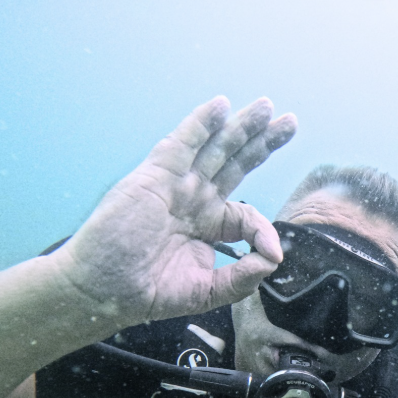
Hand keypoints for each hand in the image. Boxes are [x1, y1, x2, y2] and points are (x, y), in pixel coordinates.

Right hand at [52, 96, 296, 327]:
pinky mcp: (155, 176)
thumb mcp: (209, 291)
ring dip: (240, 126)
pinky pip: (182, 144)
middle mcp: (195, 199)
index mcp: (209, 225)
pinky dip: (200, 123)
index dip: (264, 231)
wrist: (106, 290)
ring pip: (215, 148)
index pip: (247, 214)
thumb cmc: (150, 292)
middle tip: (290, 121)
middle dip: (263, 141)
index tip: (271, 252)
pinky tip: (220, 106)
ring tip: (266, 106)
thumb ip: (244, 277)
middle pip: (236, 163)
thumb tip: (275, 257)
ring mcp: (176, 185)